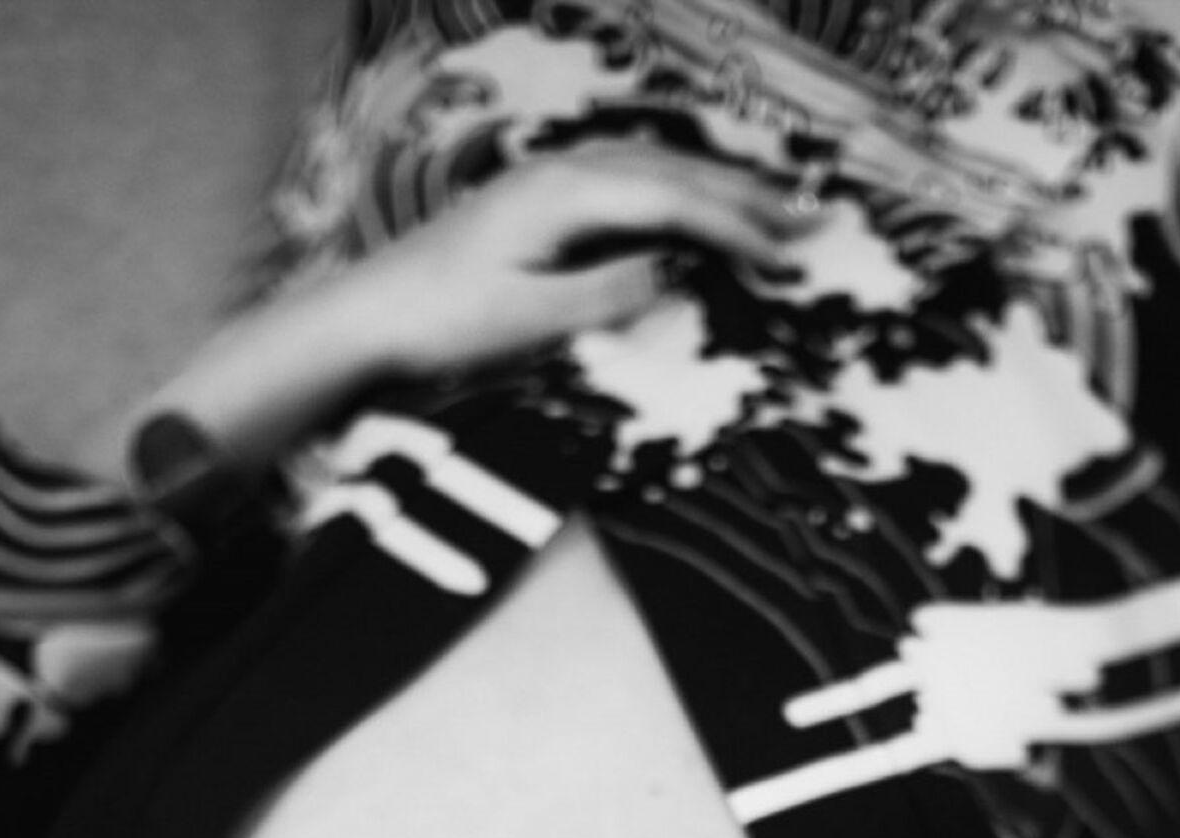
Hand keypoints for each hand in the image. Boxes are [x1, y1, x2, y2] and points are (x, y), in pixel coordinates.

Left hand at [316, 140, 813, 381]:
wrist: (367, 315)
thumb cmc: (441, 324)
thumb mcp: (528, 322)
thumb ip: (603, 295)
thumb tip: (673, 274)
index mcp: (565, 195)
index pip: (671, 204)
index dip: (734, 228)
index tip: (785, 257)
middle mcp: (562, 174)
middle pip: (672, 174)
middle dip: (745, 197)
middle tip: (811, 222)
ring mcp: (549, 182)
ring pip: (652, 171)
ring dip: (715, 189)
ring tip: (770, 209)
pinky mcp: (538, 202)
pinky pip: (626, 182)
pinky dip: (674, 192)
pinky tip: (690, 208)